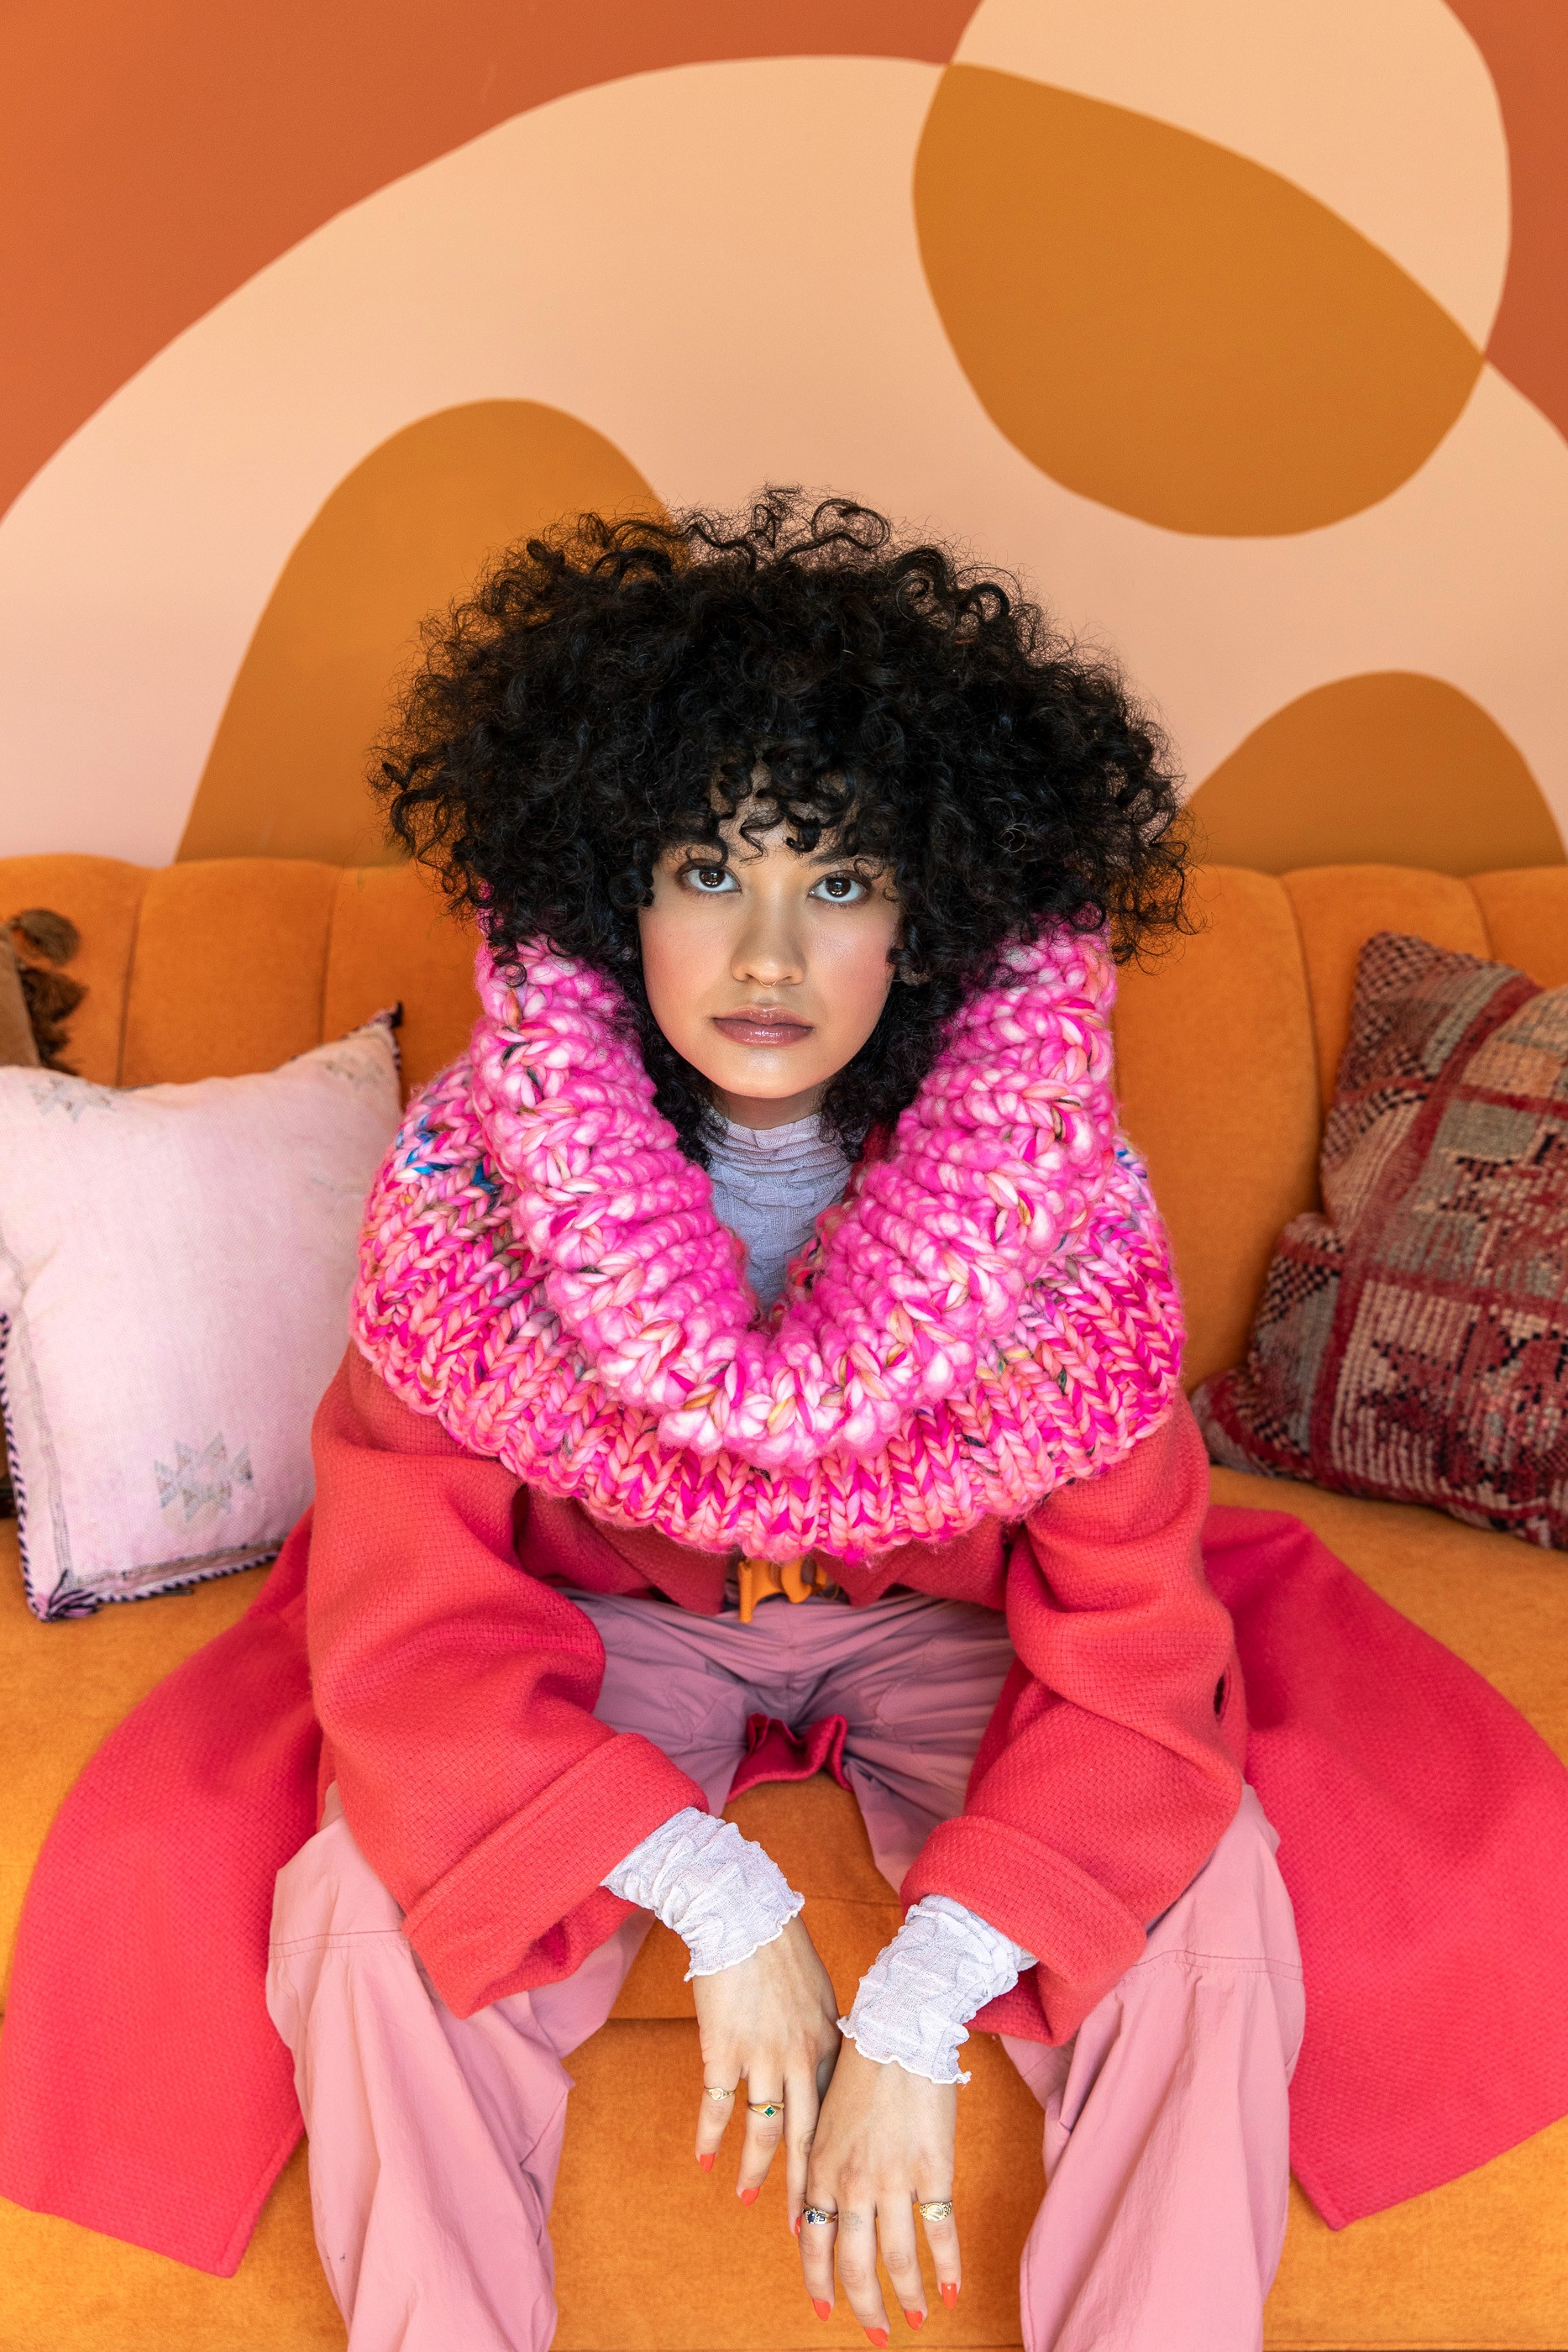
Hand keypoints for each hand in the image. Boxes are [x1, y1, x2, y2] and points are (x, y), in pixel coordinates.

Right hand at [691, 1915, 840, 2214]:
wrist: (743, 1914)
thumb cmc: (781, 1949)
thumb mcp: (818, 1995)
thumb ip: (823, 2038)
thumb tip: (827, 2073)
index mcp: (830, 2045)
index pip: (835, 2119)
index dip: (834, 2160)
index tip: (838, 2197)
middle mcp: (803, 2058)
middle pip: (807, 2138)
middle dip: (805, 2190)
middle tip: (808, 2233)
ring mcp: (764, 2055)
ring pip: (765, 2130)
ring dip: (756, 2172)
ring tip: (749, 2201)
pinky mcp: (725, 2048)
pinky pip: (719, 2105)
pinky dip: (710, 2135)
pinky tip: (704, 2160)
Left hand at [799, 2043, 959, 2336]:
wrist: (898, 2028)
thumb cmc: (859, 2064)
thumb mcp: (821, 2117)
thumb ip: (814, 2169)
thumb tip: (801, 2218)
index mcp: (819, 2167)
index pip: (813, 2243)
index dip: (819, 2282)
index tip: (825, 2309)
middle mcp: (851, 2182)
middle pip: (855, 2264)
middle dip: (864, 2307)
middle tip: (878, 2334)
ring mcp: (892, 2179)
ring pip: (897, 2259)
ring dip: (908, 2297)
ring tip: (917, 2319)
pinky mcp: (932, 2169)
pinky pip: (940, 2233)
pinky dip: (947, 2268)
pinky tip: (952, 2291)